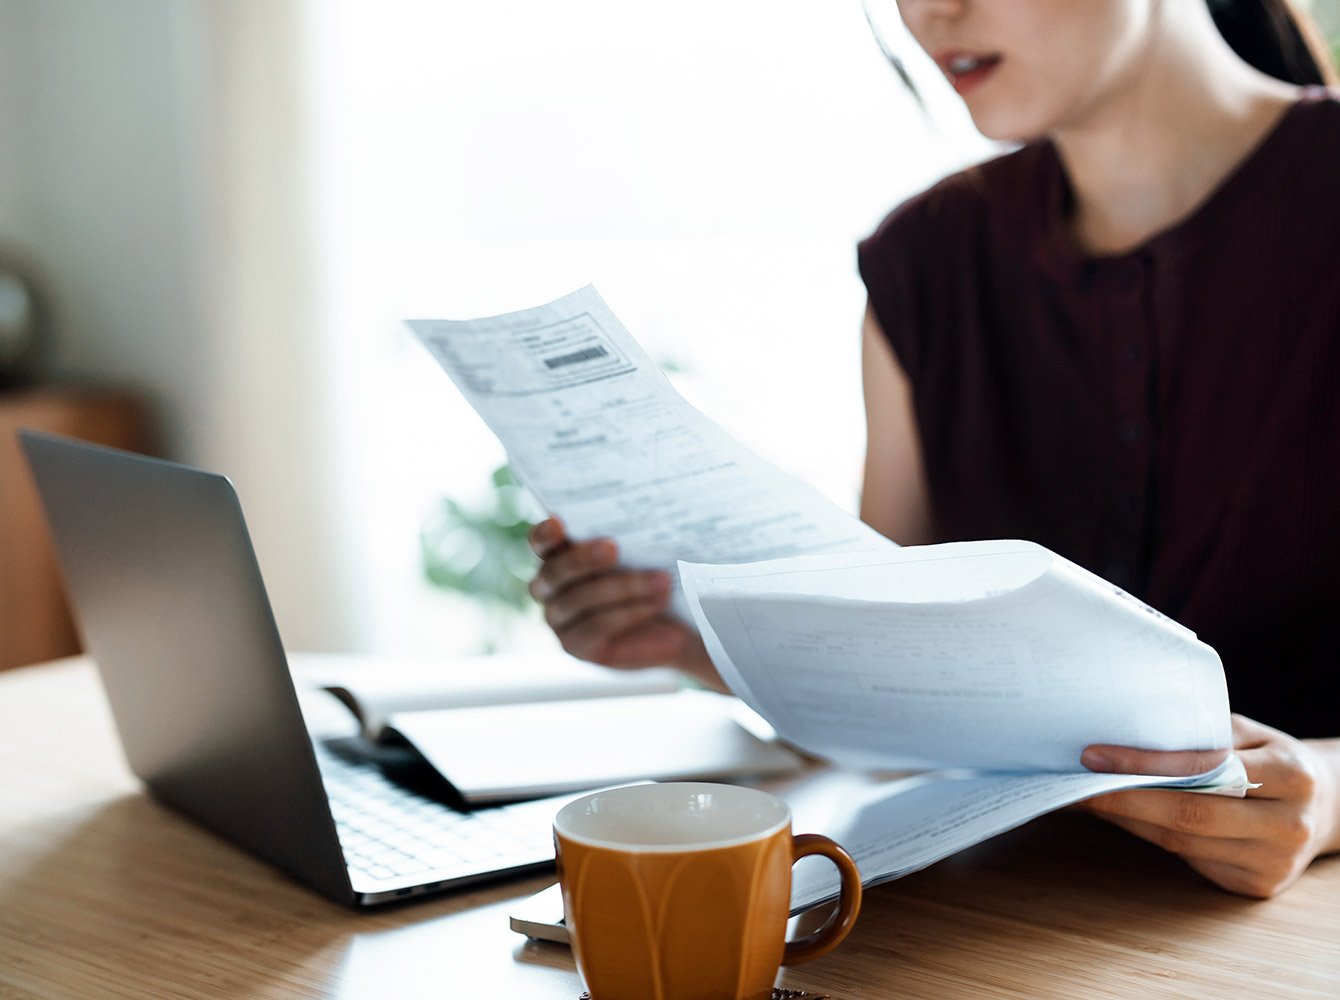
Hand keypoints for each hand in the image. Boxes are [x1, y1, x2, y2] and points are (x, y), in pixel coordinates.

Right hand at [527, 517, 720, 687]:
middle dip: (582, 559)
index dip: (544, 534)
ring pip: (579, 600)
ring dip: (623, 587)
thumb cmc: (655, 575)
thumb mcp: (644, 551)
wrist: (678, 624)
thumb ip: (628, 534)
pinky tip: (657, 602)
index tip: (559, 522)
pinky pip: (596, 627)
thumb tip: (640, 510)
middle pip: (554, 572)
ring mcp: (559, 621)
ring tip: (662, 579)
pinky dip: (629, 612)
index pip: (540, 543)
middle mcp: (550, 589)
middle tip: (612, 547)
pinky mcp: (577, 647)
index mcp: (559, 556)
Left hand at [1079, 715, 1339, 897]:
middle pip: (1189, 816)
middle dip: (1123, 800)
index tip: (1093, 756)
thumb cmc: (1271, 758)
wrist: (1324, 807)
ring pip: (1182, 843)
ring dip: (1128, 820)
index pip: (1205, 770)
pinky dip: (1149, 836)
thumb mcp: (1247, 733)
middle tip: (1075, 783)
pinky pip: (1189, 861)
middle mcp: (1287, 824)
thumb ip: (1201, 735)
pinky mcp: (1255, 886)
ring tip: (1088, 798)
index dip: (1144, 765)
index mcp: (1292, 775)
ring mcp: (1273, 862)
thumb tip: (1125, 736)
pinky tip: (1122, 818)